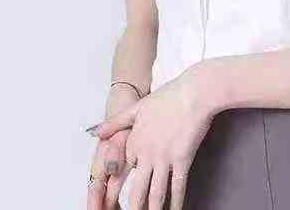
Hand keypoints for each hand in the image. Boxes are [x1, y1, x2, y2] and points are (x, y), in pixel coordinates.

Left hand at [88, 65, 219, 209]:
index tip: (108, 205)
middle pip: (136, 190)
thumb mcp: (138, 107)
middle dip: (133, 209)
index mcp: (134, 141)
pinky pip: (178, 186)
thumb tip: (94, 132)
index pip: (119, 174)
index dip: (112, 193)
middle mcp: (146, 153)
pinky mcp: (182, 158)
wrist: (194, 92)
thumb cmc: (169, 96)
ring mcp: (164, 158)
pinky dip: (176, 202)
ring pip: (156, 193)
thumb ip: (115, 122)